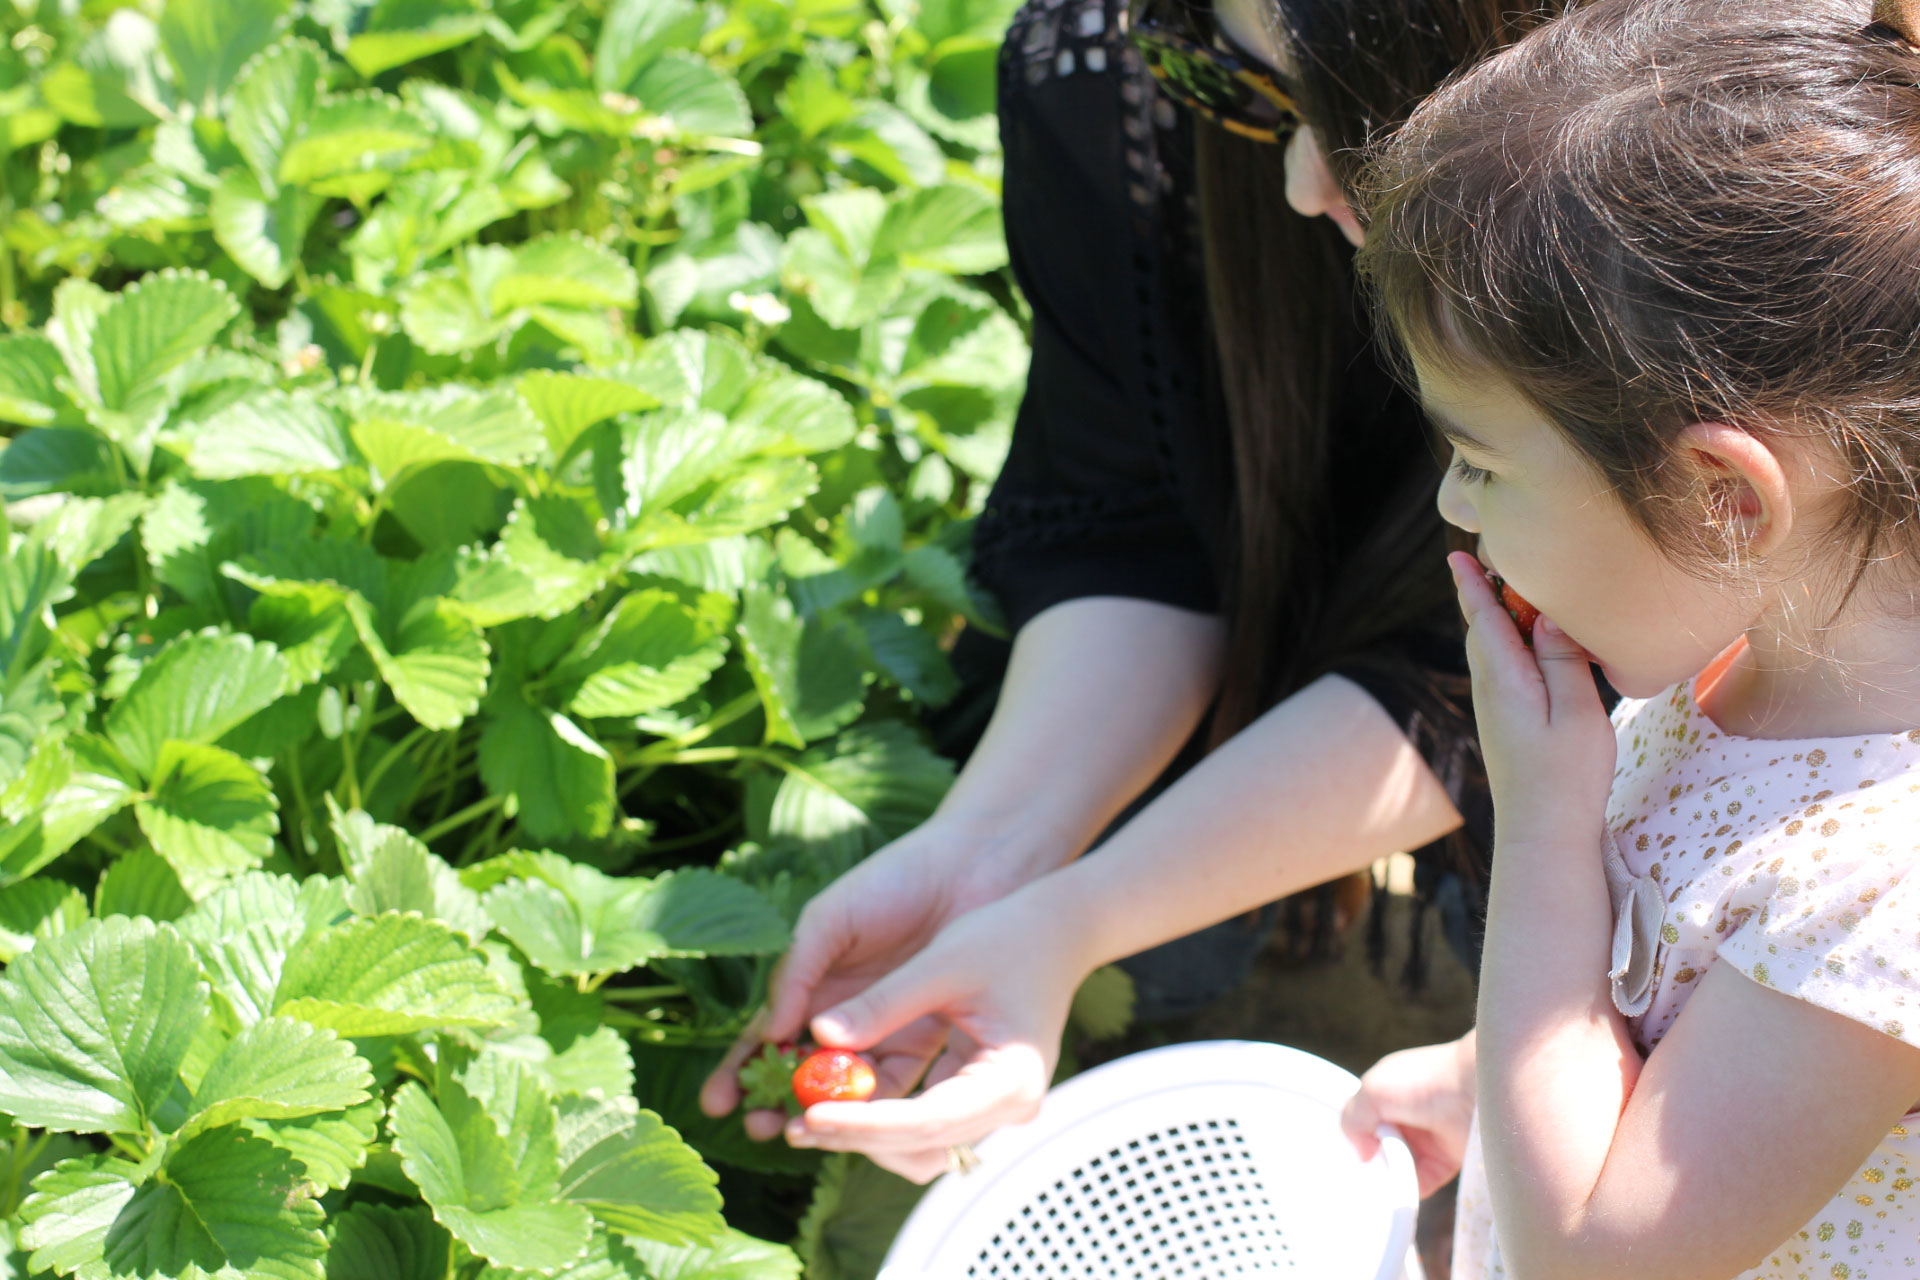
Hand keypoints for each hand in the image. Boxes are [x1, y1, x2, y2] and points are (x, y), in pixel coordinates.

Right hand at [698, 817, 1065, 1143]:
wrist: (970, 870)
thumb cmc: (892, 882)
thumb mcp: (831, 919)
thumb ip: (798, 970)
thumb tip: (769, 1033)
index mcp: (811, 982)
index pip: (766, 1036)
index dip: (738, 1071)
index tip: (717, 1103)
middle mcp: (842, 1012)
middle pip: (800, 1071)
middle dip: (776, 1103)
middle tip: (759, 1127)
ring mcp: (883, 1028)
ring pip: (846, 1085)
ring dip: (825, 1113)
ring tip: (805, 1131)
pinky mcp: (925, 1036)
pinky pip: (898, 1079)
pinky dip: (879, 1103)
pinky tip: (864, 1119)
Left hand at [776, 883, 1093, 1182]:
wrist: (1057, 931)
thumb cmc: (1008, 937)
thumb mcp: (941, 964)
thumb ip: (882, 1004)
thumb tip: (818, 1035)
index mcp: (1008, 1079)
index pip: (923, 1121)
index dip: (862, 1123)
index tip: (809, 1115)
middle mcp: (1008, 1108)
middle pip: (918, 1147)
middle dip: (854, 1136)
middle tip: (792, 1123)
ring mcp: (994, 1108)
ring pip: (918, 1148)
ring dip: (865, 1135)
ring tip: (807, 1113)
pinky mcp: (977, 1098)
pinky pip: (923, 1124)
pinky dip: (881, 1117)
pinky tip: (838, 1095)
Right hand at [1341, 1032, 1477, 1197]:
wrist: (1475, 1090)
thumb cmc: (1423, 1080)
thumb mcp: (1373, 1089)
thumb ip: (1352, 1119)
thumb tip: (1363, 1154)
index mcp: (1389, 1094)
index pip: (1364, 1121)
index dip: (1356, 1136)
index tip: (1351, 1151)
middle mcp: (1407, 1117)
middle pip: (1379, 1147)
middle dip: (1372, 1160)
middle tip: (1367, 1169)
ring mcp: (1426, 1140)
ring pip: (1398, 1167)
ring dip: (1390, 1176)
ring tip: (1385, 1177)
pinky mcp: (1445, 1162)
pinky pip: (1421, 1183)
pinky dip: (1409, 1189)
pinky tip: (1400, 1187)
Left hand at [1449, 552, 1614, 846]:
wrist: (1541, 833)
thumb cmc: (1566, 776)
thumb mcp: (1577, 713)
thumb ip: (1563, 661)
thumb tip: (1549, 615)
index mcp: (1505, 679)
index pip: (1485, 618)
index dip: (1472, 585)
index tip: (1456, 554)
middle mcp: (1490, 690)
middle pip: (1483, 630)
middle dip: (1484, 594)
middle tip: (1490, 559)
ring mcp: (1494, 709)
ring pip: (1491, 651)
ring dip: (1498, 620)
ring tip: (1513, 592)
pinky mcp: (1504, 724)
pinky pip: (1502, 670)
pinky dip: (1511, 646)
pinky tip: (1531, 646)